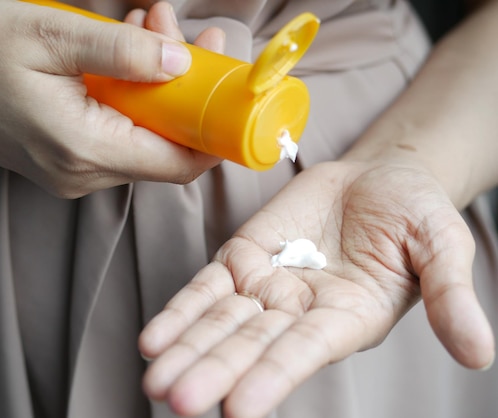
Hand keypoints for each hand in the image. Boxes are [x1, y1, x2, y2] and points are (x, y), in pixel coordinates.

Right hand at [0, 0, 221, 196]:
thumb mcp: (49, 33)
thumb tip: (180, 63)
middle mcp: (82, 173)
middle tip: (178, 31)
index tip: (230, 95)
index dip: (212, 134)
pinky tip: (120, 55)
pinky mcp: (63, 162)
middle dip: (182, 90)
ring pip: (141, 137)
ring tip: (146, 28)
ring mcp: (71, 172)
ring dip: (155, 86)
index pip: (176, 163)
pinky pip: (116, 135)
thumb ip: (121, 51)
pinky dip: (130, 97)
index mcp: (83, 148)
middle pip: (163, 146)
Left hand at [139, 159, 494, 417]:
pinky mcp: (243, 259)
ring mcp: (267, 287)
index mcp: (347, 318)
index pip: (303, 353)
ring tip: (153, 376)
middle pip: (249, 346)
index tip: (238, 409)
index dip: (272, 378)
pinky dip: (180, 312)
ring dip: (186, 348)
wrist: (378, 178)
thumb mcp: (443, 245)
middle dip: (213, 371)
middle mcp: (300, 313)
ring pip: (219, 322)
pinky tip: (152, 338)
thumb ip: (452, 295)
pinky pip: (206, 289)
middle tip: (175, 398)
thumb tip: (480, 354)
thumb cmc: (415, 213)